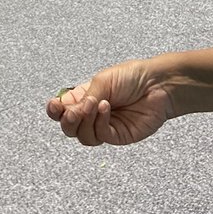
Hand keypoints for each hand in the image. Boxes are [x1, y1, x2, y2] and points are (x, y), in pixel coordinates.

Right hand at [45, 59, 175, 146]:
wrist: (158, 84)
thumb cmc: (132, 77)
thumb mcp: (101, 81)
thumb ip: (83, 97)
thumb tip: (69, 110)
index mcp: (84, 97)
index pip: (62, 109)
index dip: (54, 110)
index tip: (55, 105)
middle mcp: (92, 114)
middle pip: (69, 127)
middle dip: (67, 120)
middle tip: (73, 111)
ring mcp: (105, 126)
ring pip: (83, 136)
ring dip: (84, 121)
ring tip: (94, 105)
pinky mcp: (118, 136)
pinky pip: (101, 136)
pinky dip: (100, 122)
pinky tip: (106, 109)